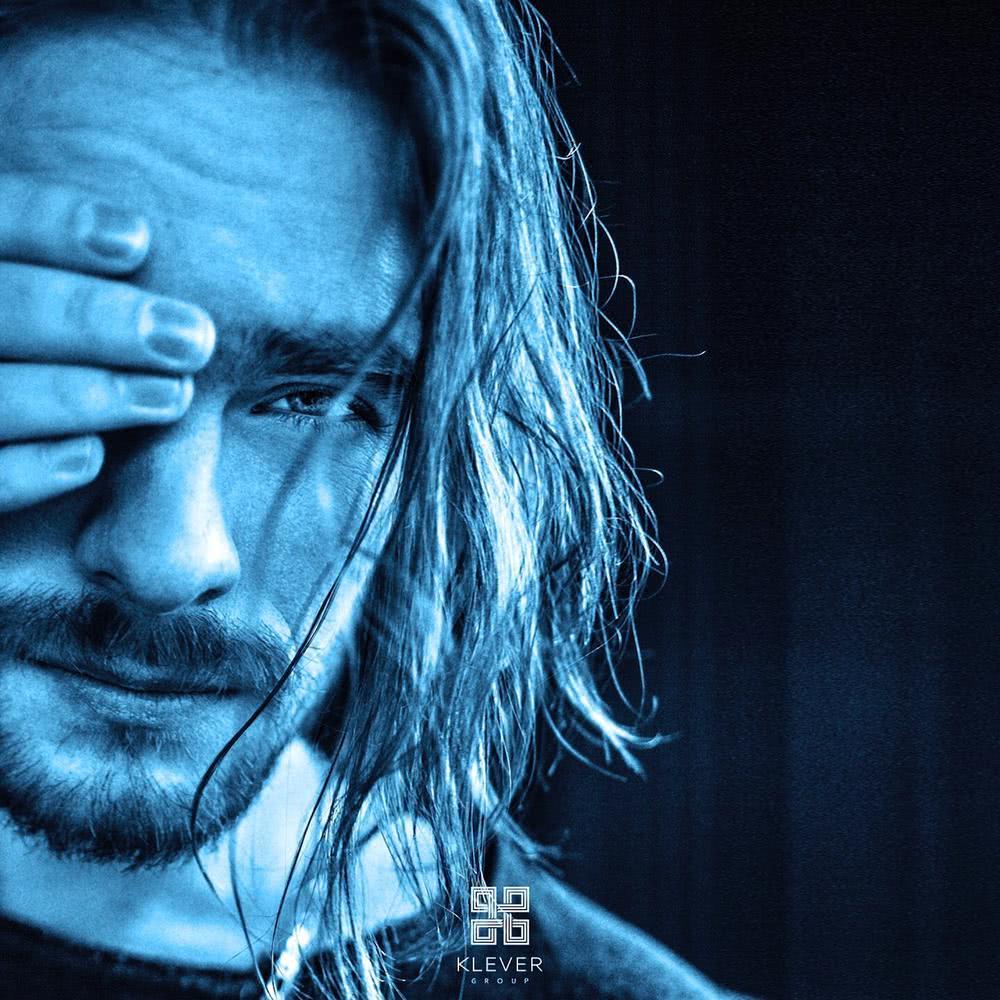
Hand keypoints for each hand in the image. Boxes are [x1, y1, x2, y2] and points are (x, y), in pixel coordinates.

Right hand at [0, 177, 214, 512]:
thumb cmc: (27, 352)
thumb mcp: (30, 301)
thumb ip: (52, 273)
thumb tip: (145, 241)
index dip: (50, 223)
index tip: (138, 240)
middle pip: (0, 308)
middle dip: (94, 320)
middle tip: (193, 338)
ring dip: (80, 395)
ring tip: (171, 396)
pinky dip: (25, 469)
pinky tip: (90, 456)